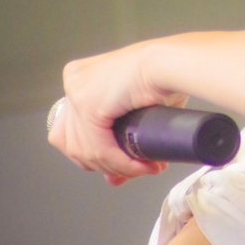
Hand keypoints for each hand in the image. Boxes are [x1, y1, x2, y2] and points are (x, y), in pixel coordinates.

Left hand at [47, 42, 186, 184]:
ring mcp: (77, 92)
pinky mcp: (88, 104)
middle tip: (134, 170)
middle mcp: (74, 82)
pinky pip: (99, 148)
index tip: (121, 167)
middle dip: (103, 164)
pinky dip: (120, 163)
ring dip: (116, 168)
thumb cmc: (166, 76)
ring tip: (143, 169)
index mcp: (81, 78)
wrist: (173, 64)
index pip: (72, 130)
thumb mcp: (136, 115)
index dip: (95, 156)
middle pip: (72, 143)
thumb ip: (120, 143)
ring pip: (84, 151)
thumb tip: (112, 180)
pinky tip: (139, 166)